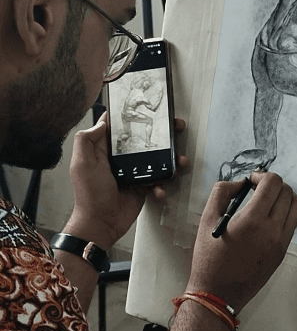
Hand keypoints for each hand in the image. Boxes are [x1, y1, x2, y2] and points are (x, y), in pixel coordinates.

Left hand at [66, 111, 190, 249]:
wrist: (101, 224)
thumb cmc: (89, 195)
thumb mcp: (82, 164)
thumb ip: (86, 140)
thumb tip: (102, 122)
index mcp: (105, 149)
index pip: (119, 126)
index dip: (132, 114)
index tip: (148, 107)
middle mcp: (121, 158)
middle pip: (145, 139)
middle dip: (163, 133)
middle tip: (176, 128)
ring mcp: (134, 172)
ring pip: (157, 158)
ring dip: (172, 159)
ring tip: (181, 161)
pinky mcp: (143, 186)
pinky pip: (159, 180)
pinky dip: (163, 185)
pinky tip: (160, 189)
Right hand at [185, 171, 296, 313]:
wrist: (218, 293)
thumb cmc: (209, 259)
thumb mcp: (206, 219)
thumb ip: (222, 192)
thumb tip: (240, 182)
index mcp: (253, 220)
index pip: (273, 183)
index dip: (262, 175)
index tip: (251, 180)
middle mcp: (272, 230)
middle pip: (287, 192)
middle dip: (273, 184)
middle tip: (257, 188)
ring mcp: (280, 243)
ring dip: (284, 197)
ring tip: (267, 201)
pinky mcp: (282, 252)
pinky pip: (292, 224)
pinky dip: (285, 214)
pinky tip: (268, 217)